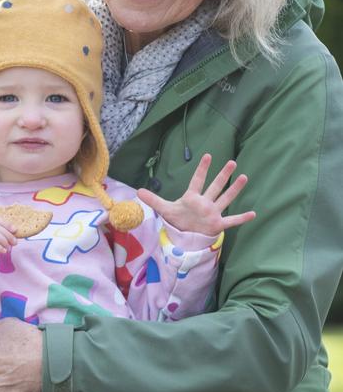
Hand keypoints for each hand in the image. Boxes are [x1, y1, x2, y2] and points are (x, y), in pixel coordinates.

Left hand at [137, 154, 255, 235]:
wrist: (186, 236)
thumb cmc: (178, 220)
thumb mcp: (165, 209)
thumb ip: (153, 200)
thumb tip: (138, 191)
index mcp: (192, 198)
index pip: (197, 181)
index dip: (201, 169)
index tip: (207, 156)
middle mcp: (205, 202)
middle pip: (215, 186)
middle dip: (222, 175)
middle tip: (232, 162)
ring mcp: (213, 212)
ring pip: (225, 199)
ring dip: (234, 189)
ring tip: (244, 177)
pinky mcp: (218, 224)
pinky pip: (232, 221)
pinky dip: (242, 218)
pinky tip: (253, 213)